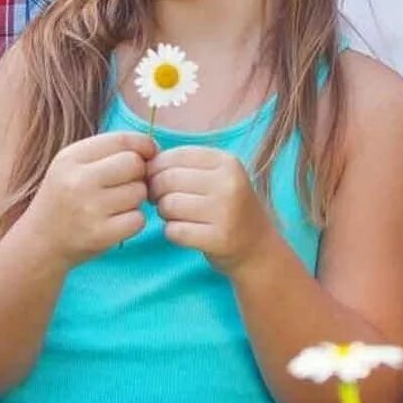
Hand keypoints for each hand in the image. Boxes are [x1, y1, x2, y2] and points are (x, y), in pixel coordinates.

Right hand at [20, 131, 154, 267]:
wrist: (39, 243)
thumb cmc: (64, 199)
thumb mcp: (71, 165)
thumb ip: (106, 152)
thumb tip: (151, 147)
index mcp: (70, 158)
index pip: (121, 140)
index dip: (143, 144)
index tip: (149, 152)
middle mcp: (78, 181)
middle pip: (134, 164)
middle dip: (139, 173)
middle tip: (128, 183)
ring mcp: (89, 210)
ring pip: (139, 192)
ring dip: (136, 198)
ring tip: (118, 204)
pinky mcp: (100, 235)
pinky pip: (138, 219)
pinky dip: (134, 221)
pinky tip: (118, 221)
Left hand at [148, 144, 273, 273]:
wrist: (257, 247)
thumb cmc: (228, 206)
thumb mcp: (218, 177)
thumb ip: (186, 166)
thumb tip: (144, 164)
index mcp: (227, 162)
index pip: (176, 155)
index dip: (156, 167)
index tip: (156, 179)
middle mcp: (229, 184)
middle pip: (168, 179)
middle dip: (155, 190)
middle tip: (160, 200)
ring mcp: (226, 212)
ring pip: (169, 204)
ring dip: (163, 212)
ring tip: (173, 215)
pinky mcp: (219, 239)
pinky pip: (175, 231)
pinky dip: (171, 231)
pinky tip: (181, 231)